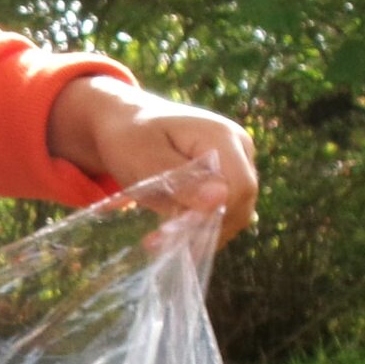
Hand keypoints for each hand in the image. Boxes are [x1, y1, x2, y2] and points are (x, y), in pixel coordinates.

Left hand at [48, 75, 258, 243]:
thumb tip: (218, 199)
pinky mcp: (227, 175)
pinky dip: (199, 225)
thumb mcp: (144, 159)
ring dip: (200, 232)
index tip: (170, 233)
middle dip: (204, 229)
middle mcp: (239, 147)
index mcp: (223, 137)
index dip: (214, 216)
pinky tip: (167, 232)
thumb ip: (181, 180)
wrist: (124, 121)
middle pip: (241, 202)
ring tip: (156, 239)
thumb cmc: (129, 136)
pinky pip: (223, 208)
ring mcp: (237, 161)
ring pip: (234, 211)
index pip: (240, 187)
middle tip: (156, 242)